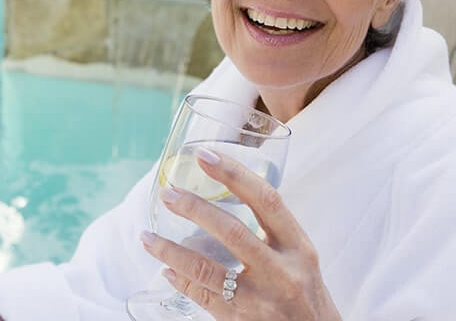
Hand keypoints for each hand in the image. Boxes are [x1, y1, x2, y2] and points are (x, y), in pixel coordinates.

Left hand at [141, 148, 341, 319]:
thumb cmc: (307, 294)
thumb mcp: (301, 256)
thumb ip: (274, 230)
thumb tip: (235, 193)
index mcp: (298, 245)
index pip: (265, 199)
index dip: (234, 174)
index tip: (206, 156)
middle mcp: (282, 270)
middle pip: (233, 230)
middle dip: (195, 208)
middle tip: (170, 193)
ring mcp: (260, 298)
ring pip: (207, 268)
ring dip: (172, 249)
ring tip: (148, 235)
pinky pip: (203, 297)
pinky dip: (181, 280)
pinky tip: (166, 268)